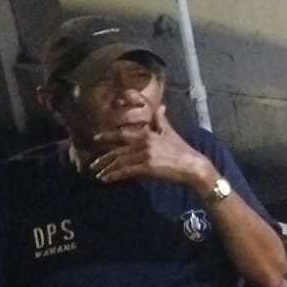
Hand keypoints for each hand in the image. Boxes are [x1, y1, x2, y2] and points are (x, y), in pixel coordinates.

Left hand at [90, 104, 211, 189]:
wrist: (193, 165)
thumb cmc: (183, 150)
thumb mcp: (171, 132)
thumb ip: (162, 120)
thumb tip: (162, 106)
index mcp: (148, 134)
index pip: (123, 134)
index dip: (108, 136)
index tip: (96, 138)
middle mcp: (144, 142)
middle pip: (119, 149)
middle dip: (104, 157)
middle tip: (93, 164)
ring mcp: (145, 155)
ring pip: (120, 161)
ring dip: (107, 168)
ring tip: (98, 174)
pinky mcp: (148, 167)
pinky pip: (126, 171)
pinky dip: (114, 175)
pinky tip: (107, 179)